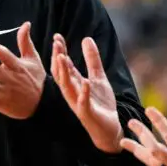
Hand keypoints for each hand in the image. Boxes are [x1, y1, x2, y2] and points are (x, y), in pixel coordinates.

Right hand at [51, 34, 122, 152]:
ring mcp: (78, 103)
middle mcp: (72, 92)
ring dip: (64, 73)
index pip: (63, 66)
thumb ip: (92, 60)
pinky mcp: (87, 114)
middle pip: (61, 74)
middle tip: (56, 43)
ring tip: (63, 58)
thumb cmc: (101, 103)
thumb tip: (86, 38)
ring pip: (67, 87)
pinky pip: (83, 103)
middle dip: (58, 59)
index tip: (57, 37)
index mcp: (73, 84)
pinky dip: (84, 93)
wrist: (110, 128)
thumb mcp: (98, 77)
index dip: (60, 51)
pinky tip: (86, 82)